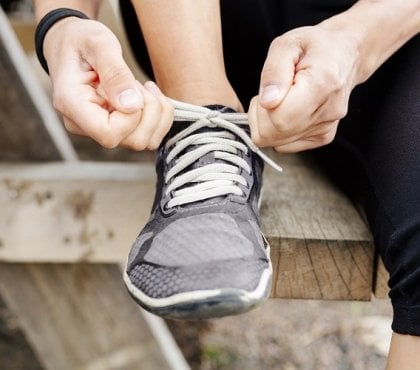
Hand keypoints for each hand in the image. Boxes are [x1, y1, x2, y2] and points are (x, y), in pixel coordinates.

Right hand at [43, 17, 172, 149]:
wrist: (70, 43)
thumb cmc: (81, 40)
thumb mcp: (98, 43)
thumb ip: (115, 73)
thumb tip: (132, 105)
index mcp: (72, 105)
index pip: (109, 134)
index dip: (132, 116)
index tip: (132, 87)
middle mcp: (84, 126)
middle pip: (133, 141)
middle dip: (150, 112)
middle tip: (139, 83)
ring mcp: (99, 131)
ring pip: (145, 141)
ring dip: (157, 113)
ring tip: (143, 87)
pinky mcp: (114, 130)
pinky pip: (149, 137)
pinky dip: (159, 116)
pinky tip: (148, 95)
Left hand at [248, 24, 359, 152]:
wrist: (344, 54)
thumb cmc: (313, 46)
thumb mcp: (286, 44)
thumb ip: (273, 72)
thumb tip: (267, 102)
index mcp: (321, 84)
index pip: (278, 117)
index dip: (261, 106)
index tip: (268, 89)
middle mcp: (328, 111)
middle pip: (274, 134)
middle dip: (261, 116)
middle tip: (271, 94)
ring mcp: (327, 128)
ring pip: (277, 143)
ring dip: (269, 123)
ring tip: (282, 100)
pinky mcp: (323, 137)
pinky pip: (285, 145)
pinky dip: (279, 131)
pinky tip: (289, 110)